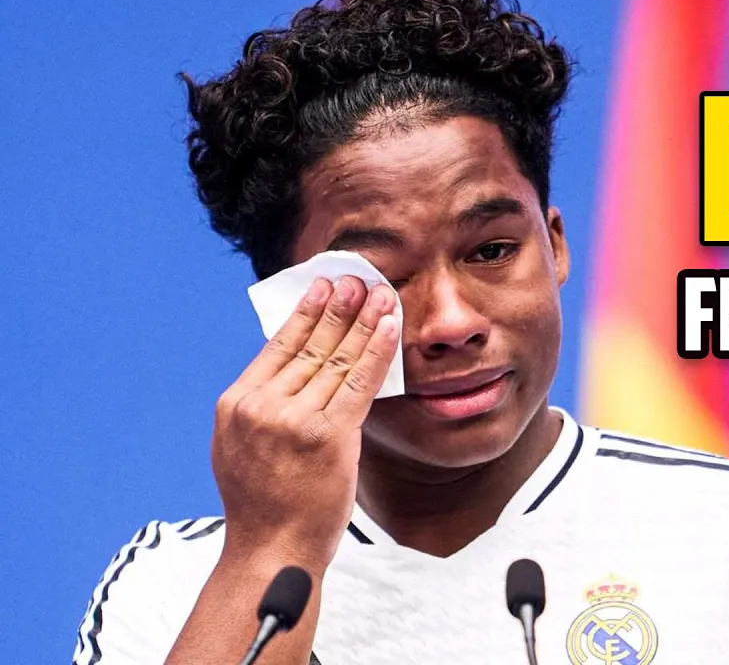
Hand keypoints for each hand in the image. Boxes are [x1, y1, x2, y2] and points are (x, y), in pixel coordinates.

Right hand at [211, 275, 398, 568]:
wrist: (271, 550)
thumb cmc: (264, 504)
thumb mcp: (242, 447)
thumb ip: (261, 408)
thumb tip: (291, 367)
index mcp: (237, 404)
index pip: (277, 346)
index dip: (304, 313)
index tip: (321, 286)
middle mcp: (262, 406)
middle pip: (309, 346)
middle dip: (337, 307)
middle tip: (356, 276)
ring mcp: (294, 420)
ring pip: (337, 359)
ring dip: (363, 321)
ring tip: (380, 293)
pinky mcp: (328, 436)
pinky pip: (359, 382)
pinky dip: (378, 350)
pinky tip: (391, 326)